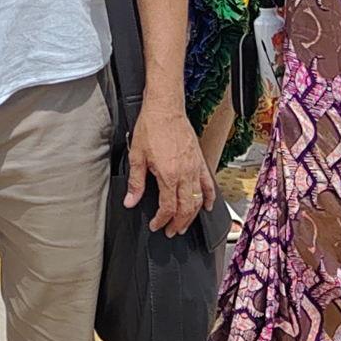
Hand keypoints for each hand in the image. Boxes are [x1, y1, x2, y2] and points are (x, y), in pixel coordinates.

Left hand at [126, 102, 212, 234]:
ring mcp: (195, 168)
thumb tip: (131, 201)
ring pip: (198, 200)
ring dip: (192, 216)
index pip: (168, 207)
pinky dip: (209, 198)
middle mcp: (185, 174)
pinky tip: (207, 206)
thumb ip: (135, 183)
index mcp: (168, 175)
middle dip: (178, 223)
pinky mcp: (200, 161)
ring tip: (184, 225)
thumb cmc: (151, 128)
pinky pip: (208, 184)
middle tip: (171, 231)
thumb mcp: (136, 157)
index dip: (162, 220)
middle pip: (186, 208)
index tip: (156, 225)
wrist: (165, 109)